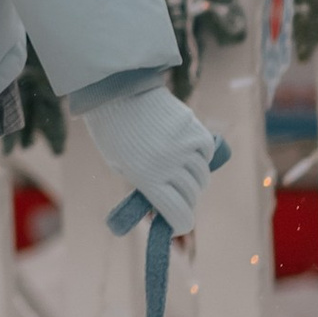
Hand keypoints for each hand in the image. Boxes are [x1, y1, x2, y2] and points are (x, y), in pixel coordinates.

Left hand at [85, 83, 219, 233]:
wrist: (115, 91)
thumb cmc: (112, 132)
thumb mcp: (121, 165)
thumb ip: (145, 186)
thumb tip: (163, 208)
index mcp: (147, 178)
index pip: (179, 214)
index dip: (181, 224)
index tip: (178, 225)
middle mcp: (170, 164)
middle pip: (192, 196)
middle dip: (185, 201)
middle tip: (177, 197)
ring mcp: (184, 146)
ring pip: (202, 176)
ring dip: (194, 180)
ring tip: (180, 174)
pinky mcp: (193, 128)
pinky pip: (205, 153)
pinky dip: (200, 158)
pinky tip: (187, 154)